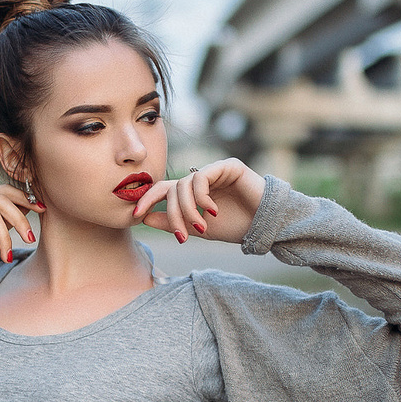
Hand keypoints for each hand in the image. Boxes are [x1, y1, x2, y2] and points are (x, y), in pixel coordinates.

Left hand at [131, 158, 264, 243]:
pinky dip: (201, 197)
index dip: (147, 200)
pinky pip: (201, 177)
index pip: (163, 190)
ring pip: (184, 185)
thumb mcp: (197, 228)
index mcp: (193, 192)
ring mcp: (213, 170)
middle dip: (172, 215)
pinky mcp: (227, 166)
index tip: (136, 215)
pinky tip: (212, 211)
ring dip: (188, 210)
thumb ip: (173, 222)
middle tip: (181, 235)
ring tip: (201, 227)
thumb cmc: (235, 227)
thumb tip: (145, 218)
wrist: (265, 226)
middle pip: (172, 190)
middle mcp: (201, 178)